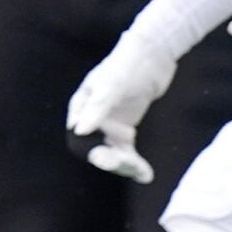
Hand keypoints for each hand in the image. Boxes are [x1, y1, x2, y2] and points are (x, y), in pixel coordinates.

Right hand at [64, 32, 176, 182]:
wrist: (153, 56)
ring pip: (112, 154)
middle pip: (95, 149)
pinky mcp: (124, 130)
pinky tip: (146, 175)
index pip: (79, 137)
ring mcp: (108, 126)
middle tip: (131, 165)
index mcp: (81, 107)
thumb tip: (78, 130)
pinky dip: (135, 163)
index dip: (92, 150)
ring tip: (142, 172)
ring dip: (126, 165)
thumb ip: (97, 107)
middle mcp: (91, 119)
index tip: (109, 158)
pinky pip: (126, 152)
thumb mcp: (113, 84)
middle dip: (112, 160)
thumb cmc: (127, 65)